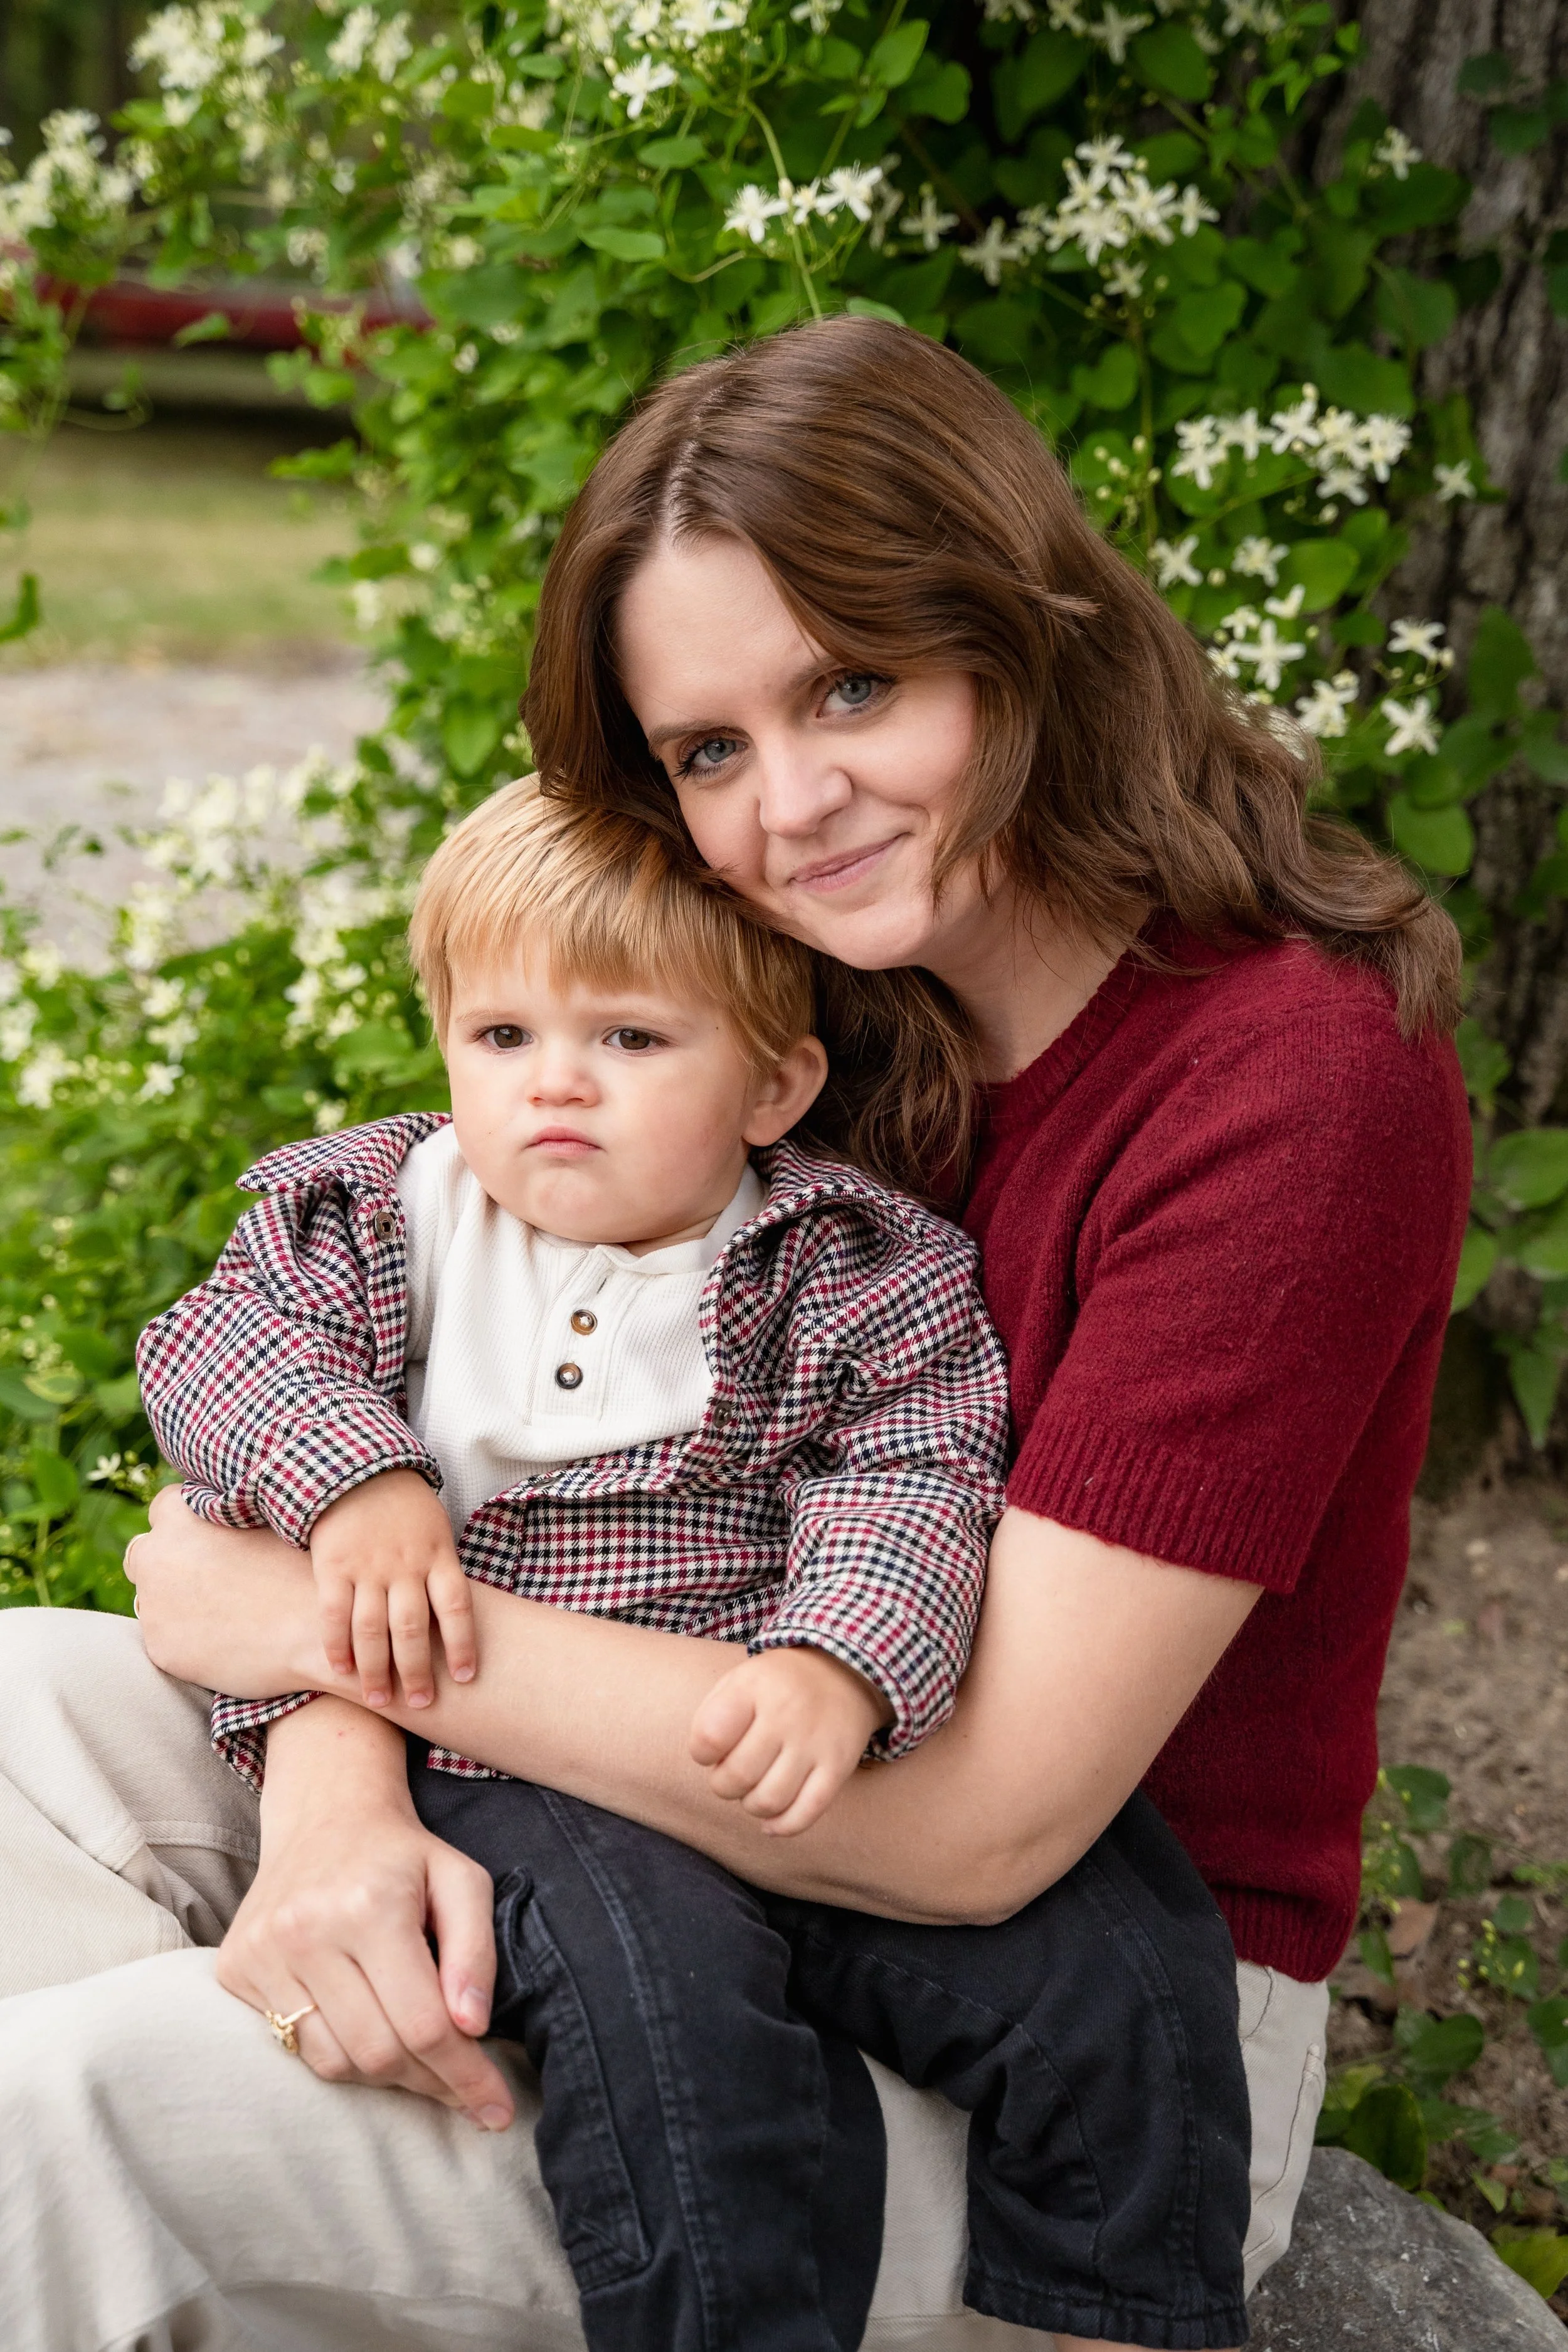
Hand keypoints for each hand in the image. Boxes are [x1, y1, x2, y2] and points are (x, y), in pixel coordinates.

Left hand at [129, 1484, 331, 1697]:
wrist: (316, 1634)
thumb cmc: (301, 1571)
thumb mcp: (265, 1520)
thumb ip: (229, 1514)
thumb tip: (221, 1512)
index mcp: (180, 1515)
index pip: (163, 1508)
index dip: (186, 1523)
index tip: (208, 1538)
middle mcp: (155, 1556)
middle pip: (145, 1554)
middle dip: (168, 1564)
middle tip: (211, 1579)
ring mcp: (152, 1604)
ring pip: (152, 1599)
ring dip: (175, 1603)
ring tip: (227, 1612)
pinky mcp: (159, 1647)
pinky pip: (165, 1638)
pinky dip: (187, 1639)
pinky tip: (225, 1639)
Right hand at [218, 1698, 516, 2130]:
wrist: (324, 1814)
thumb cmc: (403, 1854)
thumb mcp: (462, 1880)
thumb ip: (476, 1951)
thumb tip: (474, 2026)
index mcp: (370, 1907)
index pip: (425, 2023)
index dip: (467, 2077)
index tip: (498, 2110)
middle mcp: (307, 1932)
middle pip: (379, 2052)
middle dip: (432, 2084)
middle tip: (465, 2090)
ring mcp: (263, 1953)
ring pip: (335, 2062)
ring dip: (387, 2077)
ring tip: (421, 2062)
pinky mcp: (235, 1968)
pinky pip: (296, 2046)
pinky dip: (342, 2056)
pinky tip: (370, 2033)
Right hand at [311, 1471, 476, 1710]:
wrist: (357, 1468)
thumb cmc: (405, 1507)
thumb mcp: (436, 1530)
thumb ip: (441, 1570)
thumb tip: (456, 1619)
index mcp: (437, 1554)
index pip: (456, 1606)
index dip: (462, 1644)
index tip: (465, 1678)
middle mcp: (405, 1564)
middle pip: (413, 1627)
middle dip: (417, 1671)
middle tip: (421, 1704)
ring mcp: (367, 1566)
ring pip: (372, 1628)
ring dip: (376, 1669)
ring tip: (380, 1699)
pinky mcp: (332, 1565)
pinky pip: (333, 1613)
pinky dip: (336, 1644)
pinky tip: (341, 1670)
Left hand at [688, 1646, 889, 1836]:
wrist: (842, 1673)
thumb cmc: (777, 1686)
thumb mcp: (740, 1679)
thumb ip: (713, 1716)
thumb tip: (709, 1766)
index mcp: (754, 1687)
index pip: (710, 1737)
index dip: (701, 1754)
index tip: (710, 1751)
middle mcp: (786, 1714)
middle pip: (738, 1775)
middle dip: (723, 1785)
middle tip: (731, 1774)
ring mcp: (814, 1743)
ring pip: (769, 1801)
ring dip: (751, 1806)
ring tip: (754, 1790)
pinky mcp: (838, 1767)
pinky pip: (806, 1813)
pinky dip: (782, 1826)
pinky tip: (771, 1821)